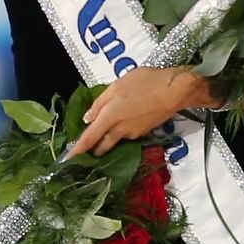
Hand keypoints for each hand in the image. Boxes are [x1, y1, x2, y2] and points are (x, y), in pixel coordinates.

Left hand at [68, 68, 210, 157]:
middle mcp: (120, 130)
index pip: (89, 138)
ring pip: (114, 140)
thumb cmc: (146, 82)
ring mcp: (133, 133)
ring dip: (107, 140)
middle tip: (84, 152)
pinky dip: (120, 132)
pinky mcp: (144, 132)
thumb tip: (88, 118)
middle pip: (102, 145)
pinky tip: (124, 121)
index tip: (67, 161)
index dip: (77, 150)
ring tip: (104, 133)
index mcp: (110, 117)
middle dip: (93, 150)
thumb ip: (100, 102)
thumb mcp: (117, 85)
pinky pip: (126, 135)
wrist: (176, 91)